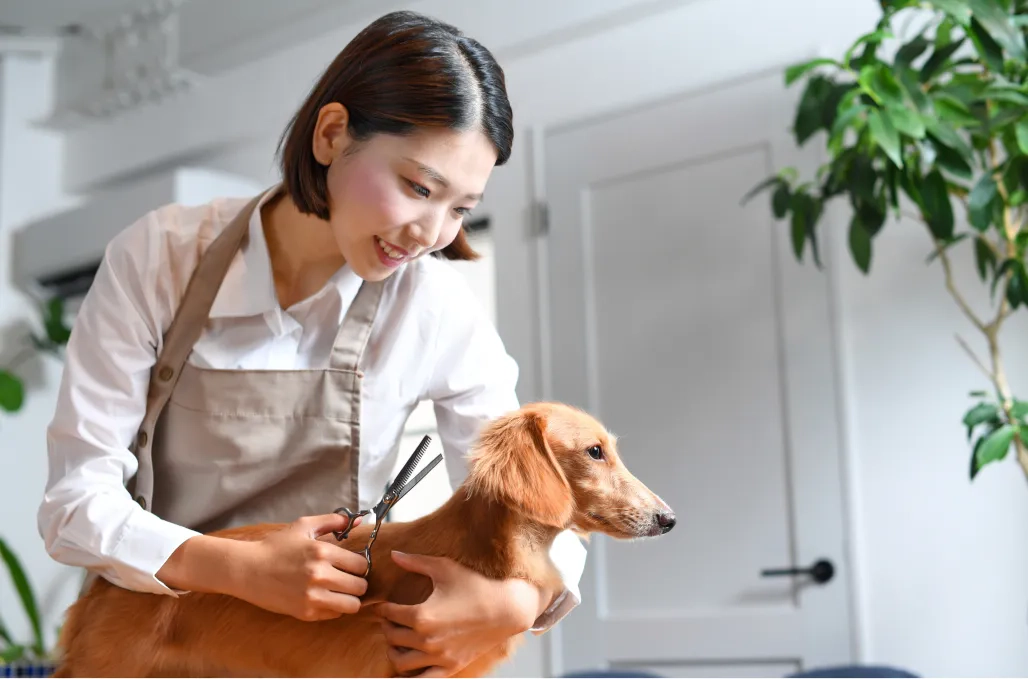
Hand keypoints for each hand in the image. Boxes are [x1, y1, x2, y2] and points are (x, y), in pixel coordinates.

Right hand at [230, 513, 368, 620]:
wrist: (247, 570)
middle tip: (347, 579)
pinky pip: (335, 614)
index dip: (359, 565)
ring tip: (340, 592)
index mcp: (322, 551)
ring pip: (352, 605)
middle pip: (360, 586)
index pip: (361, 564)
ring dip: (350, 599)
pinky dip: (334, 608)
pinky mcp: (305, 612)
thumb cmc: (275, 547)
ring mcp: (313, 596)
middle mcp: (320, 575)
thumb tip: (357, 520)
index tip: (352, 566)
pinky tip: (324, 598)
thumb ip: (332, 521)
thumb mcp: (303, 527)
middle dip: (357, 582)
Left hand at [377, 551, 548, 676]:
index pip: (388, 614)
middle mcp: (427, 640)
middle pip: (391, 637)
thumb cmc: (475, 586)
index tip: (383, 605)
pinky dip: (409, 675)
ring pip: (400, 661)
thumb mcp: (444, 569)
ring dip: (394, 649)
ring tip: (399, 639)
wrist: (506, 609)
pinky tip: (411, 661)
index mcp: (422, 615)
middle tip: (391, 619)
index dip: (383, 608)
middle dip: (387, 626)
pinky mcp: (450, 667)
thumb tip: (393, 554)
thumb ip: (415, 562)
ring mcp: (438, 657)